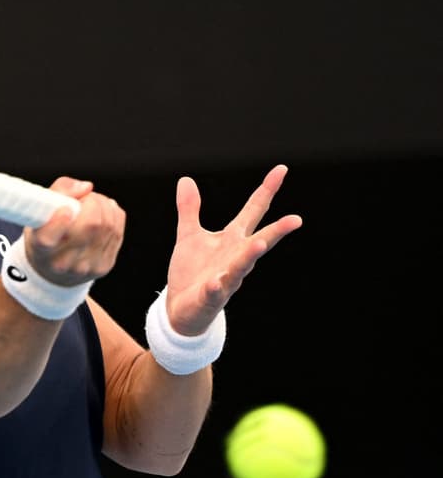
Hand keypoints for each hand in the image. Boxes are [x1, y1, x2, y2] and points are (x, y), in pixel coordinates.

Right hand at [23, 177, 124, 286]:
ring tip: (93, 203)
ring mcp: (85, 267)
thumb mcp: (39, 213)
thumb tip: (87, 187)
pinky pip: (117, 231)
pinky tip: (104, 213)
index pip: (48, 238)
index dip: (60, 221)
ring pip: (108, 226)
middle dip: (92, 201)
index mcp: (41, 249)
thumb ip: (59, 191)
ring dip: (104, 205)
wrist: (52, 270)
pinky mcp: (104, 266)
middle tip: (84, 198)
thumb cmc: (46, 234)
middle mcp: (62, 262)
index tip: (66, 208)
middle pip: (90, 225)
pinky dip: (113, 215)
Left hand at [165, 164, 302, 334]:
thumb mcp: (189, 235)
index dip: (266, 190)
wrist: (181, 308)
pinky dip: (216, 286)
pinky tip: (216, 281)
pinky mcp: (210, 296)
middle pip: (259, 240)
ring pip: (241, 266)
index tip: (281, 169)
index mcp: (232, 240)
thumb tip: (186, 179)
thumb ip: (190, 209)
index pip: (253, 211)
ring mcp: (225, 278)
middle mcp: (234, 258)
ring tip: (259, 244)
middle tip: (297, 219)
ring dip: (250, 256)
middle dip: (277, 231)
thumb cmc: (192, 271)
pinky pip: (215, 291)